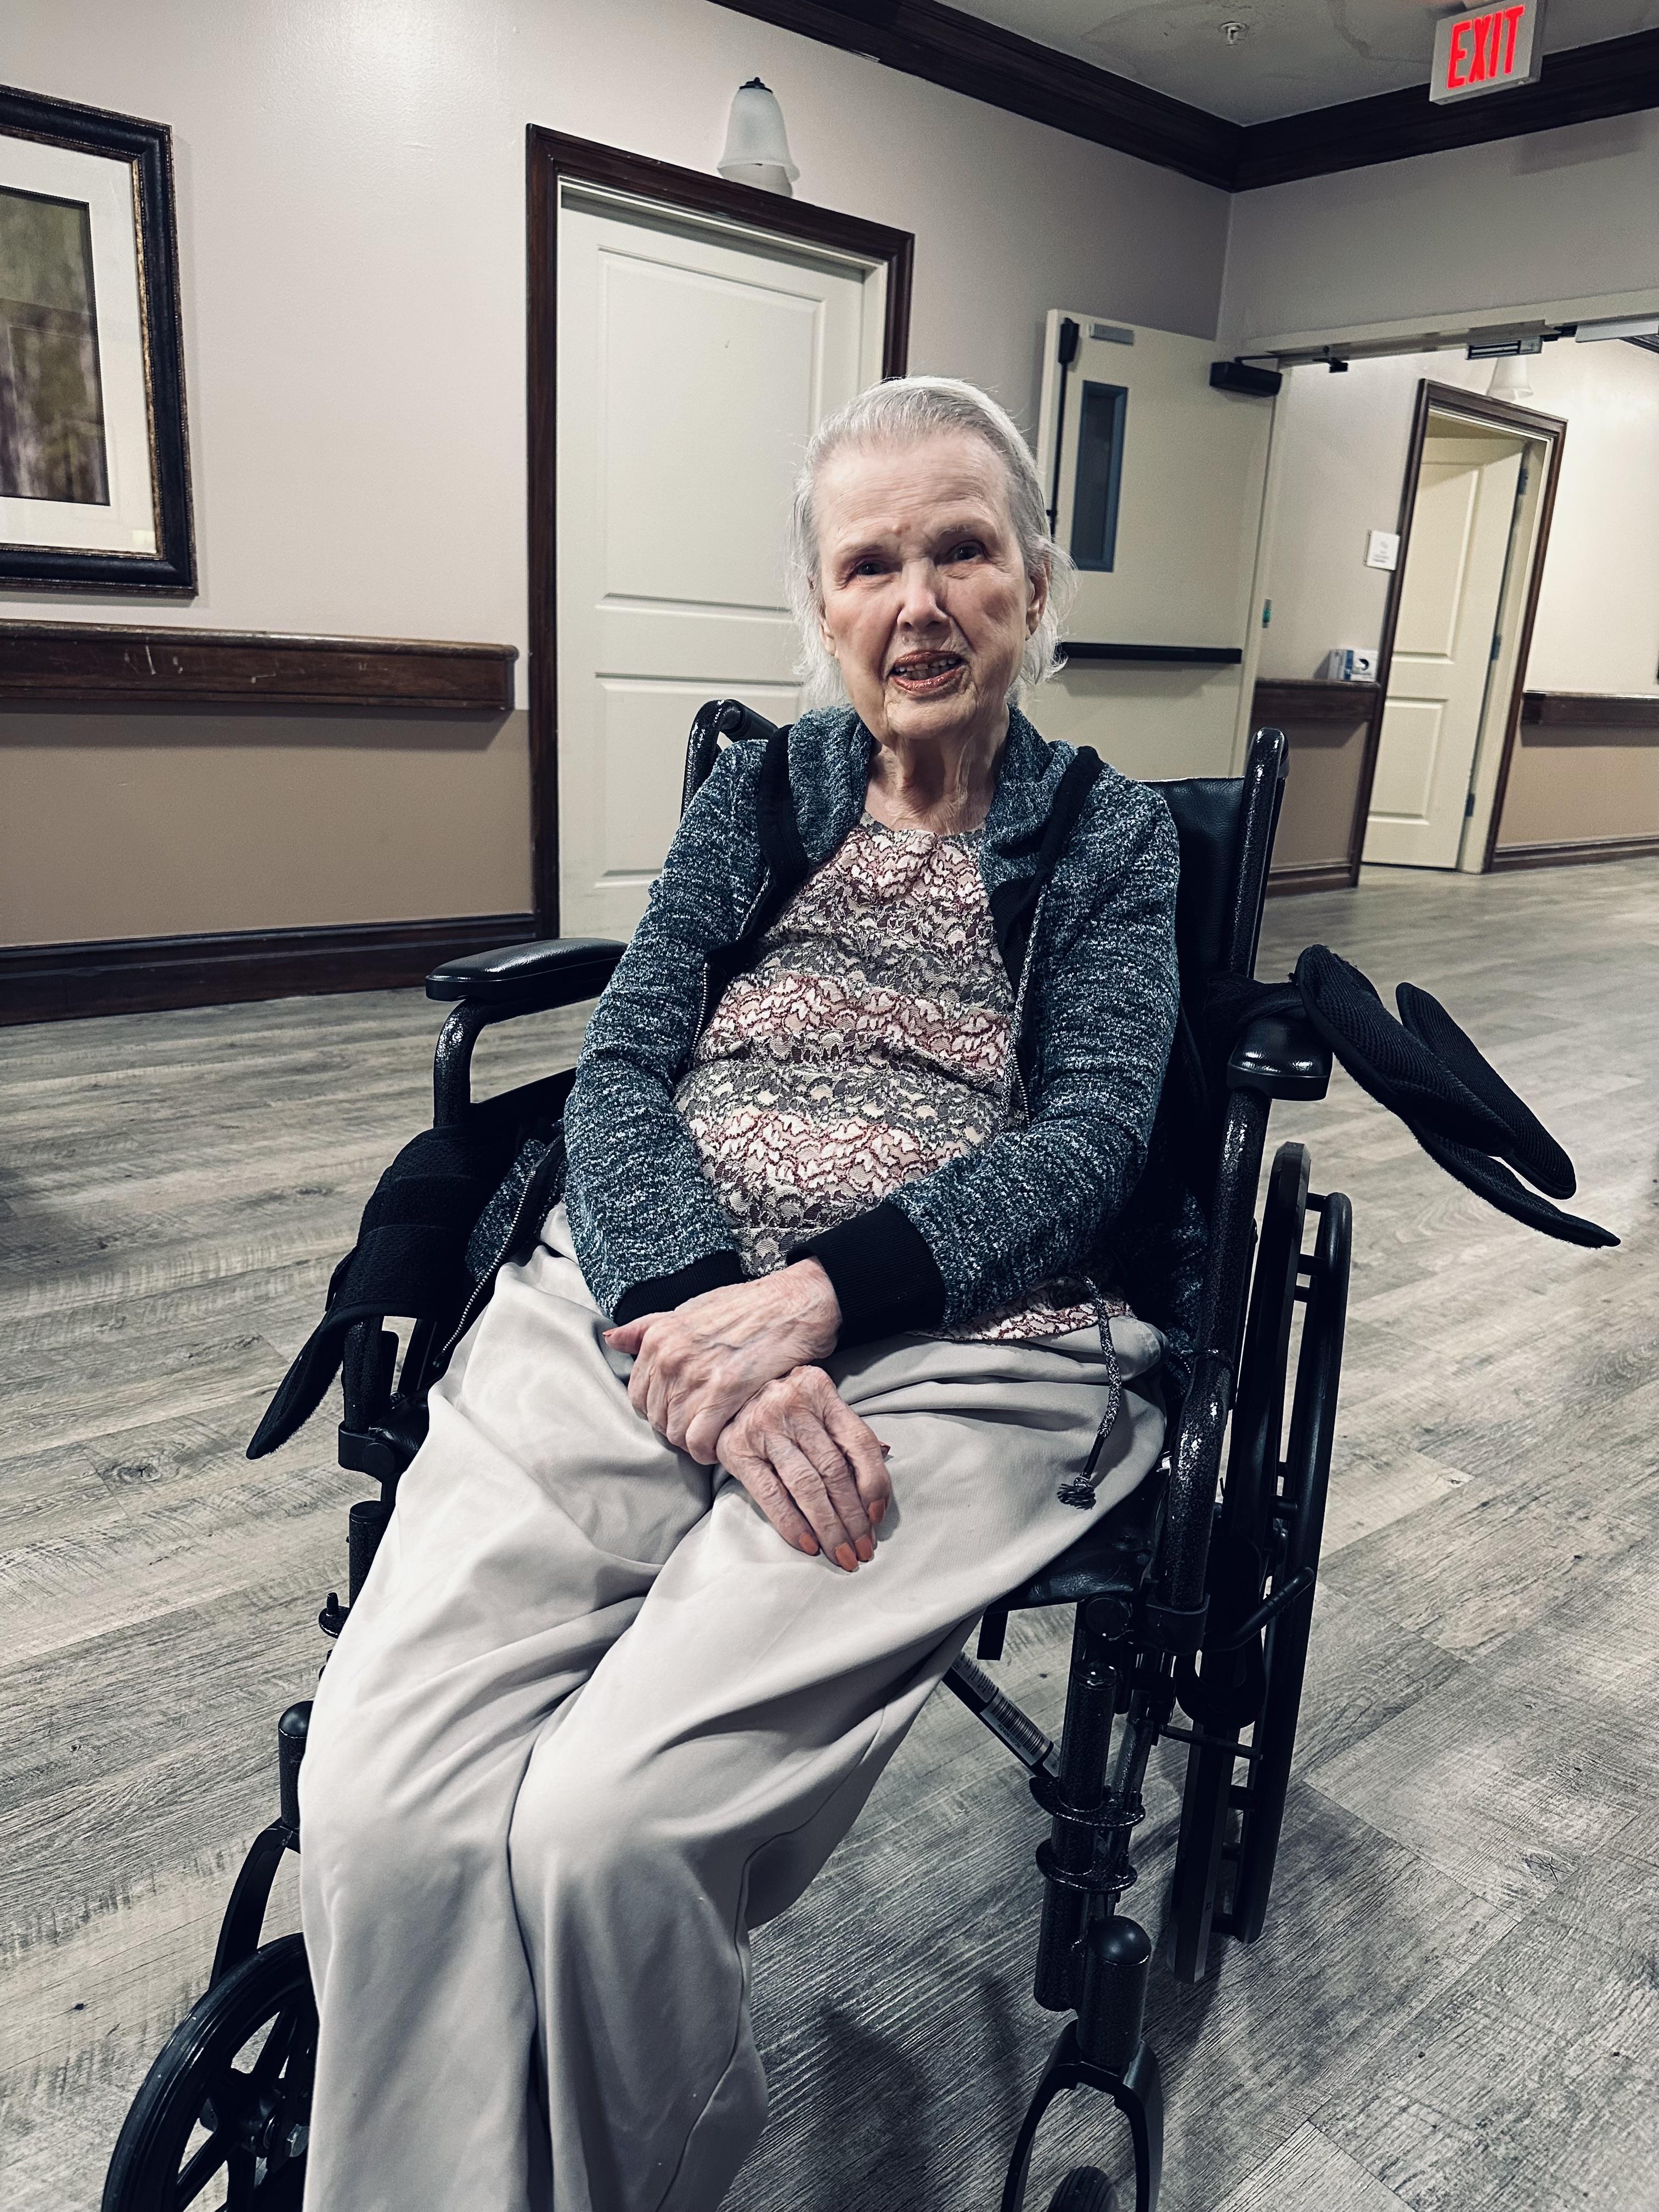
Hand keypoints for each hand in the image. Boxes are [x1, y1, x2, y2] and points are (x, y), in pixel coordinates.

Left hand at [603, 1261, 841, 1464]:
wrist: (794, 1303)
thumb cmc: (747, 1306)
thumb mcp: (689, 1309)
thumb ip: (648, 1328)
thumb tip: (612, 1339)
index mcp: (658, 1337)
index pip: (638, 1395)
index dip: (660, 1410)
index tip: (682, 1411)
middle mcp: (670, 1356)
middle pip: (656, 1418)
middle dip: (677, 1427)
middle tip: (702, 1425)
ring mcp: (695, 1374)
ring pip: (675, 1433)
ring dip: (693, 1441)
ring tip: (714, 1433)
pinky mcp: (725, 1391)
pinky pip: (698, 1441)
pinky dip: (708, 1450)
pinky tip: (721, 1444)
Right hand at [715, 1366, 891, 1568]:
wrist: (723, 1396)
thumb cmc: (780, 1406)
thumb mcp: (814, 1404)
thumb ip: (844, 1429)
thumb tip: (886, 1454)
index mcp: (820, 1390)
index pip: (858, 1442)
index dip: (874, 1483)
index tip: (877, 1517)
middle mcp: (793, 1405)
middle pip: (833, 1470)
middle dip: (853, 1517)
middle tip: (863, 1550)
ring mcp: (763, 1427)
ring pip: (806, 1486)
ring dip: (828, 1527)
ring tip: (841, 1554)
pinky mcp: (737, 1450)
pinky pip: (771, 1494)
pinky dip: (792, 1523)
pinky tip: (809, 1545)